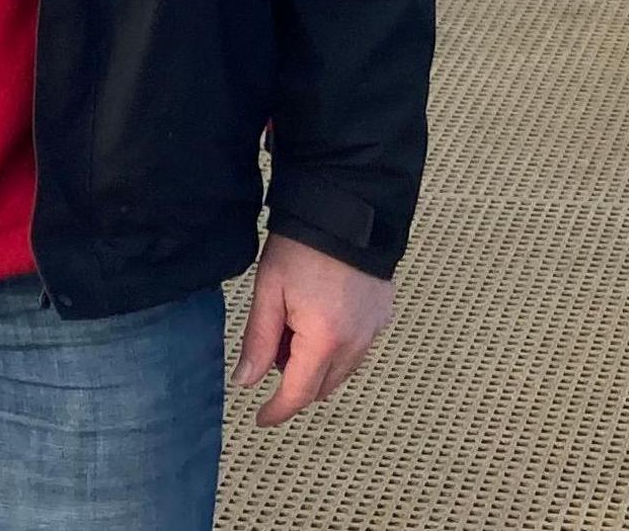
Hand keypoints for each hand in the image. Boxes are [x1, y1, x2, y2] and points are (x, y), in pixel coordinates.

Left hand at [231, 233, 391, 428]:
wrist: (346, 210)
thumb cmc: (303, 247)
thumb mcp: (269, 291)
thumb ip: (258, 341)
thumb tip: (246, 381)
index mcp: (324, 340)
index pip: (298, 394)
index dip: (277, 410)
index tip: (261, 418)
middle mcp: (356, 343)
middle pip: (321, 387)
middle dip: (293, 379)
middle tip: (273, 343)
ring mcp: (374, 331)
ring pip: (341, 371)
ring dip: (315, 364)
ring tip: (294, 324)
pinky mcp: (383, 316)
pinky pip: (357, 349)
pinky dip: (336, 348)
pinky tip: (319, 317)